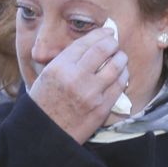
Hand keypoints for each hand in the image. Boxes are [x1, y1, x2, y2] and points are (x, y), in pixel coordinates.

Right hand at [28, 26, 128, 143]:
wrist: (46, 134)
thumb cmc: (44, 103)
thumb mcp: (47, 75)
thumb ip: (66, 60)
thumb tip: (89, 45)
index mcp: (59, 67)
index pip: (86, 43)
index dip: (100, 34)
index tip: (108, 32)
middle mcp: (76, 77)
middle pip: (103, 50)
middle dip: (113, 43)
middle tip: (115, 43)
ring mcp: (91, 93)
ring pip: (116, 66)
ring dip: (121, 58)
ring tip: (121, 56)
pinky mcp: (102, 108)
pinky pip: (119, 85)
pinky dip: (123, 75)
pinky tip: (121, 73)